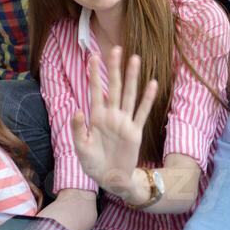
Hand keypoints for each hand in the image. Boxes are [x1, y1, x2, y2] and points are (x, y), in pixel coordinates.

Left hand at [72, 48, 157, 198]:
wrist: (110, 180)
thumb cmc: (93, 164)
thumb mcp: (80, 148)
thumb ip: (77, 129)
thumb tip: (77, 110)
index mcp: (96, 117)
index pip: (95, 90)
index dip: (95, 74)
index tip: (93, 56)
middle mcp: (111, 115)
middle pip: (114, 87)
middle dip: (114, 69)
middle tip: (116, 49)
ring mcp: (124, 122)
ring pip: (129, 95)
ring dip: (131, 78)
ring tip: (135, 60)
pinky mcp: (135, 132)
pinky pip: (142, 113)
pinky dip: (147, 99)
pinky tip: (151, 84)